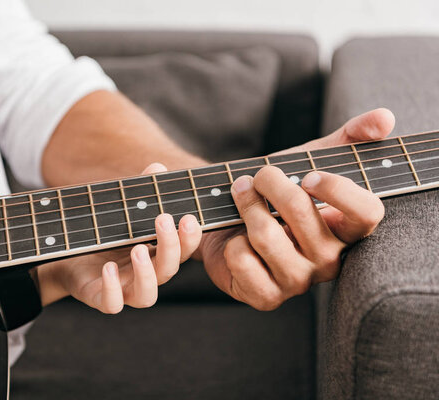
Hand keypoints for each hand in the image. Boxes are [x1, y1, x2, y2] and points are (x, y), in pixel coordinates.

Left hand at [35, 163, 201, 312]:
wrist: (65, 258)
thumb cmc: (100, 236)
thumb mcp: (120, 212)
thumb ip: (139, 194)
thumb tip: (157, 167)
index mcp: (155, 255)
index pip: (181, 250)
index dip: (189, 238)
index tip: (189, 217)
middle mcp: (144, 276)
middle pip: (168, 270)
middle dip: (170, 247)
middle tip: (164, 220)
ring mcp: (124, 290)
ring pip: (147, 295)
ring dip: (146, 274)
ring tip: (138, 248)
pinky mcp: (100, 298)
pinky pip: (112, 303)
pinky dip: (112, 288)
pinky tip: (109, 268)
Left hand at [198, 108, 393, 309]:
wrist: (228, 216)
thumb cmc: (275, 192)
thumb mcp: (311, 157)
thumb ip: (349, 137)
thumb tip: (384, 118)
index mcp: (347, 228)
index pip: (366, 213)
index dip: (338, 190)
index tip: (308, 174)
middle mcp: (329, 259)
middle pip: (303, 215)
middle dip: (270, 184)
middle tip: (256, 176)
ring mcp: (298, 281)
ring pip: (266, 236)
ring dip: (245, 207)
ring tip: (240, 196)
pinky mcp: (266, 296)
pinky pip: (243, 262)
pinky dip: (230, 243)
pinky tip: (235, 239)